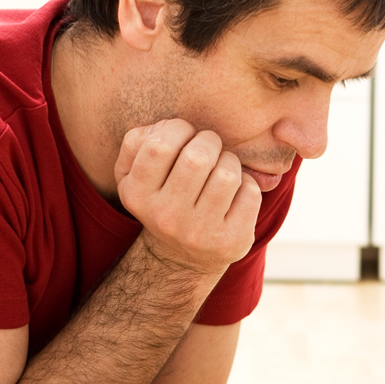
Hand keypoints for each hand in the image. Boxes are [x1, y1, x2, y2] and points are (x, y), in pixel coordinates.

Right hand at [114, 119, 261, 278]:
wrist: (182, 257)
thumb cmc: (163, 197)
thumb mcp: (134, 173)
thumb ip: (138, 141)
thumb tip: (166, 127)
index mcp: (137, 195)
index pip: (159, 145)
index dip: (179, 129)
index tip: (185, 136)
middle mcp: (165, 217)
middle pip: (198, 156)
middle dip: (209, 142)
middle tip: (209, 149)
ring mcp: (199, 233)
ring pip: (227, 173)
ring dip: (230, 162)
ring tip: (221, 170)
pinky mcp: (231, 241)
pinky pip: (250, 192)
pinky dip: (247, 183)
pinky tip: (235, 193)